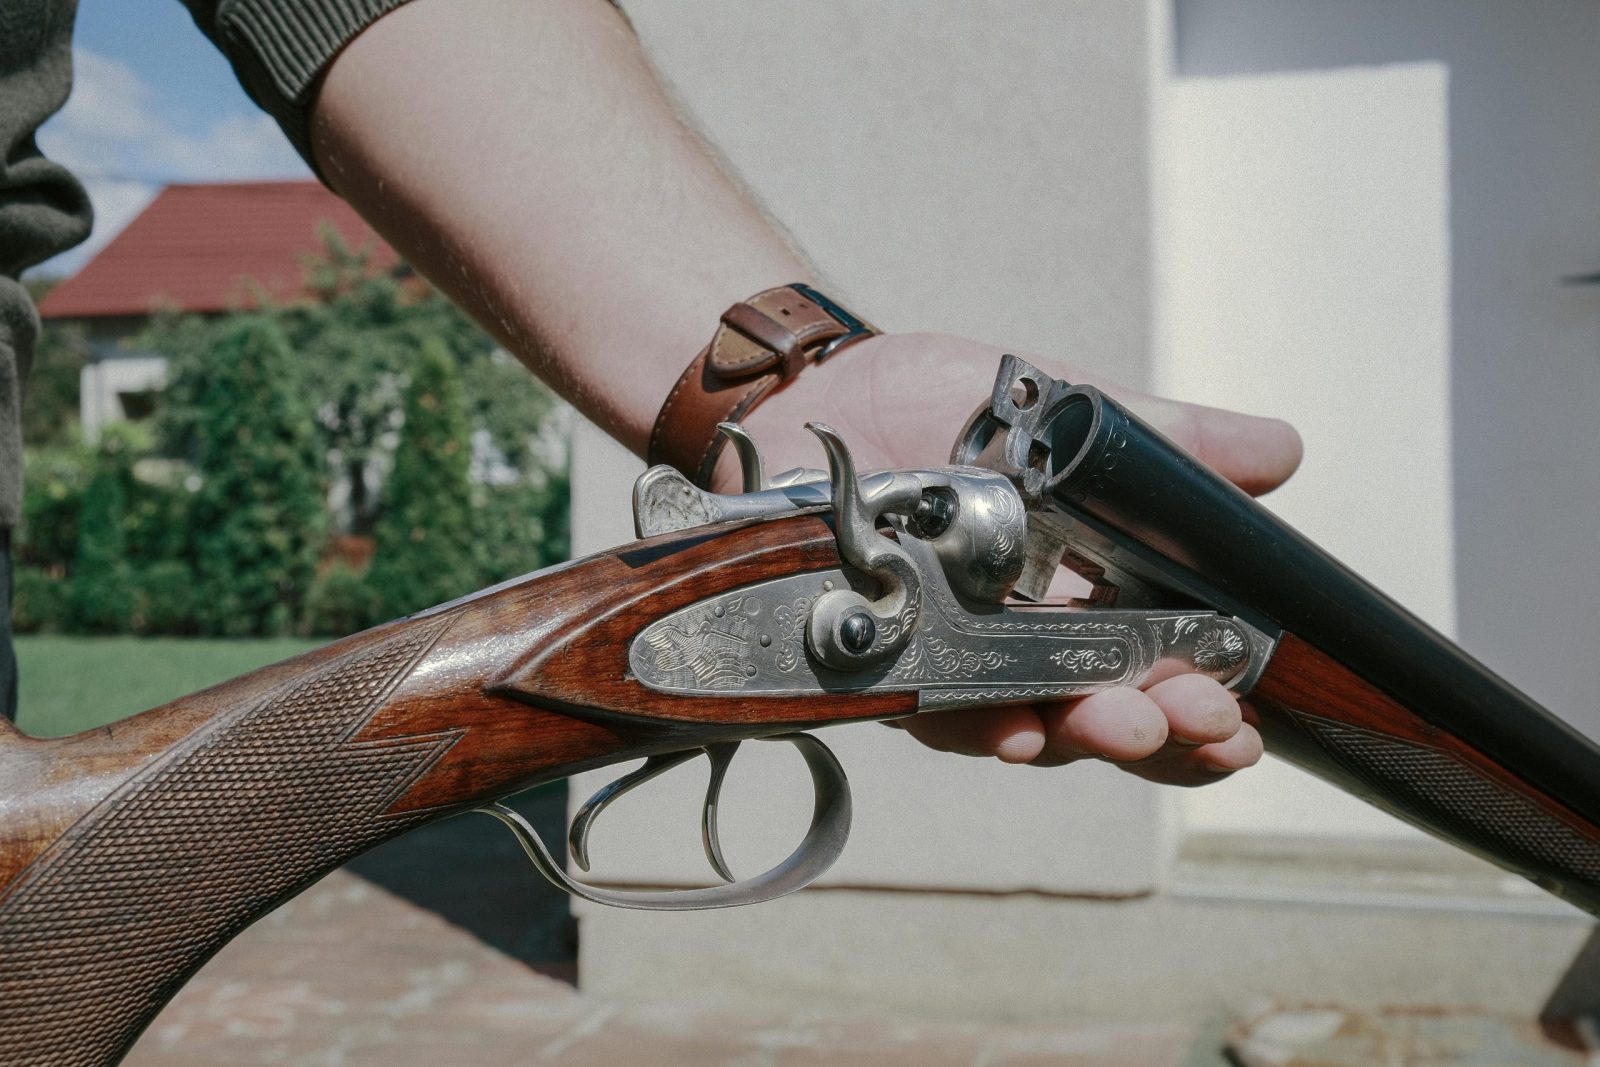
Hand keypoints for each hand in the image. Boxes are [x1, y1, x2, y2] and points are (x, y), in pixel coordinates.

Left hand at [732, 333, 1302, 785]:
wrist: (819, 388)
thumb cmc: (941, 403)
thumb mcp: (1069, 412)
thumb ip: (1167, 446)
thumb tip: (1281, 456)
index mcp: (1085, 593)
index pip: (1160, 670)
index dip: (1206, 708)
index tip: (1248, 721)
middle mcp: (1025, 641)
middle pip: (1105, 714)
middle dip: (1161, 733)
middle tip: (1204, 724)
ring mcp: (954, 660)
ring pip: (1030, 725)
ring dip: (1083, 734)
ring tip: (1126, 723)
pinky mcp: (881, 665)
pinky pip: (933, 713)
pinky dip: (978, 725)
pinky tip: (1017, 729)